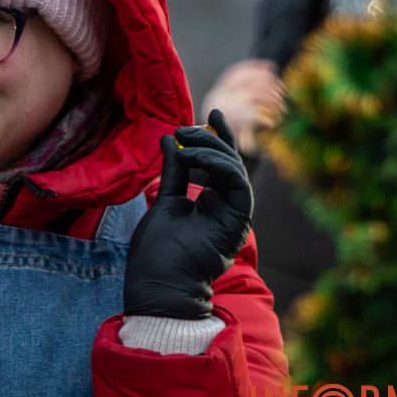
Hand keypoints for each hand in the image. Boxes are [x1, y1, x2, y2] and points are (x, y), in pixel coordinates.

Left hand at [124, 109, 253, 318]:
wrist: (158, 284)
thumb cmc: (157, 251)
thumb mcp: (165, 200)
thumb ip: (173, 172)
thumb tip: (169, 138)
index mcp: (211, 204)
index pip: (221, 164)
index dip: (218, 137)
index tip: (210, 113)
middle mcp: (226, 208)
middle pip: (232, 163)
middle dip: (213, 138)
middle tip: (187, 127)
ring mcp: (234, 215)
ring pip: (237, 171)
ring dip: (212, 149)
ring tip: (185, 141)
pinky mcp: (238, 221)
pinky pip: (239, 185)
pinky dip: (219, 166)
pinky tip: (194, 157)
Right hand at [198, 59, 284, 154]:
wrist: (221, 161)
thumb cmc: (232, 136)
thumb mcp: (236, 110)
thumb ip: (248, 91)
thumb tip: (270, 67)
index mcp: (216, 95)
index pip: (236, 73)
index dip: (254, 68)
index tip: (272, 66)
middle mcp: (218, 100)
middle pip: (249, 82)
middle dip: (269, 85)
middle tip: (282, 93)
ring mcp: (225, 111)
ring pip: (256, 96)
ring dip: (272, 102)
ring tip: (281, 111)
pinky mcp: (235, 124)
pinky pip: (259, 115)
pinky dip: (269, 119)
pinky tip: (272, 125)